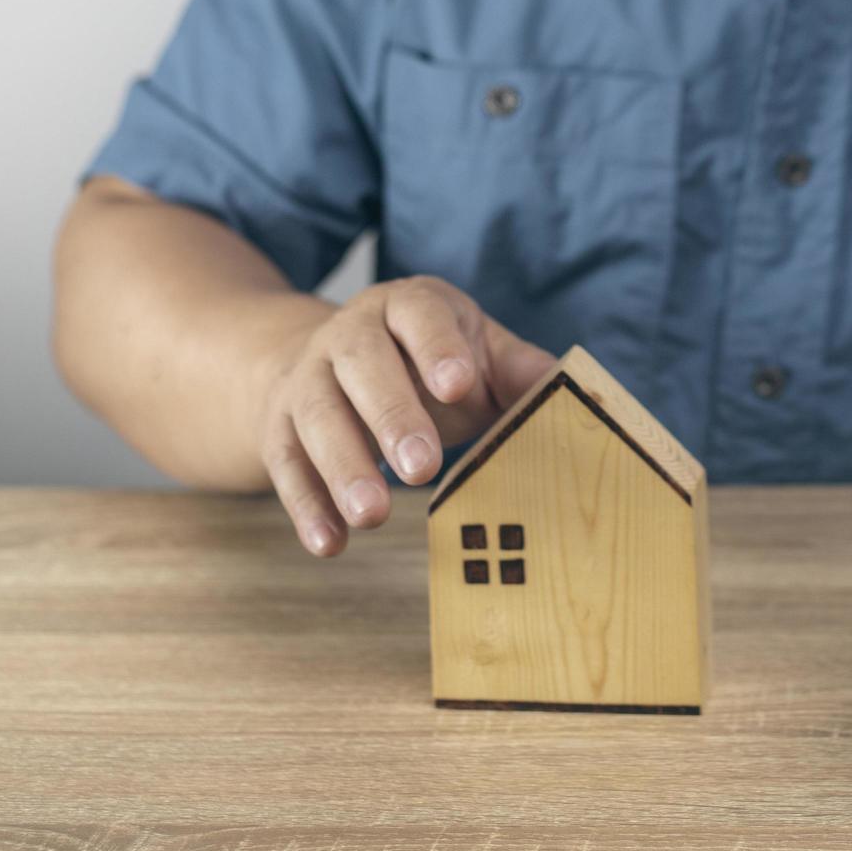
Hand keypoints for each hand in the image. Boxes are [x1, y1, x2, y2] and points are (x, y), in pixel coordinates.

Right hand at [257, 276, 555, 555]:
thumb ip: (518, 369)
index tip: (460, 385)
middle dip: (391, 415)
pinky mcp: (279, 424)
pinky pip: (286, 462)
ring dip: (342, 466)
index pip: (420, 314)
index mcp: (407, 307)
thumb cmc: (425, 361)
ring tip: (374, 515)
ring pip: (316, 414)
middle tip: (423, 468)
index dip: (437, 346)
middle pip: (362, 365)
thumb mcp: (475, 353)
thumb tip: (573, 389)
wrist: (327, 360)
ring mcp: (307, 377)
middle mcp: (349, 335)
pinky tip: (330, 543)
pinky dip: (306, 504)